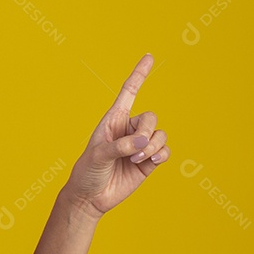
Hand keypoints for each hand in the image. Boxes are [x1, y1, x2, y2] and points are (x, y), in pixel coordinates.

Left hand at [63, 53, 170, 217]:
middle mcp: (129, 129)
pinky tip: (150, 162)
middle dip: (146, 133)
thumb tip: (144, 142)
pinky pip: (165, 150)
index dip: (139, 74)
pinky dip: (161, 155)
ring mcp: (140, 145)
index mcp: (113, 120)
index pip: (129, 92)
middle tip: (134, 150)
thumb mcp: (98, 155)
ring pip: (160, 135)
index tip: (149, 56)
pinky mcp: (149, 161)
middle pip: (151, 117)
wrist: (91, 197)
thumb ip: (120, 146)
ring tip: (135, 160)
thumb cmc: (88, 171)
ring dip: (152, 147)